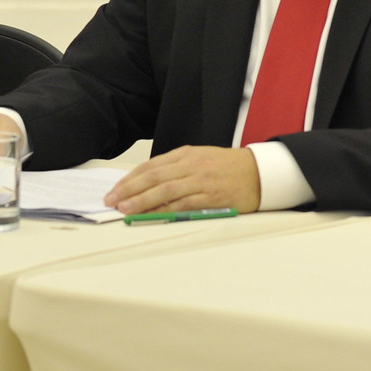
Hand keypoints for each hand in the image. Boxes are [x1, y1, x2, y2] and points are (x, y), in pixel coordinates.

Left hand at [105, 145, 260, 215]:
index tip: (114, 189)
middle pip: (153, 177)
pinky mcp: (211, 196)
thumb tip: (147, 184)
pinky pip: (184, 203)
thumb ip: (176, 168)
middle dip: (129, 189)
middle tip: (111, 200)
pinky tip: (152, 215)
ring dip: (142, 200)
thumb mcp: (200, 159)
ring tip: (125, 209)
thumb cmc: (228, 168)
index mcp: (186, 155)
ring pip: (165, 189)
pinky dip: (166, 210)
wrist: (259, 172)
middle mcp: (191, 165)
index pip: (151, 166)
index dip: (130, 178)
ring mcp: (201, 180)